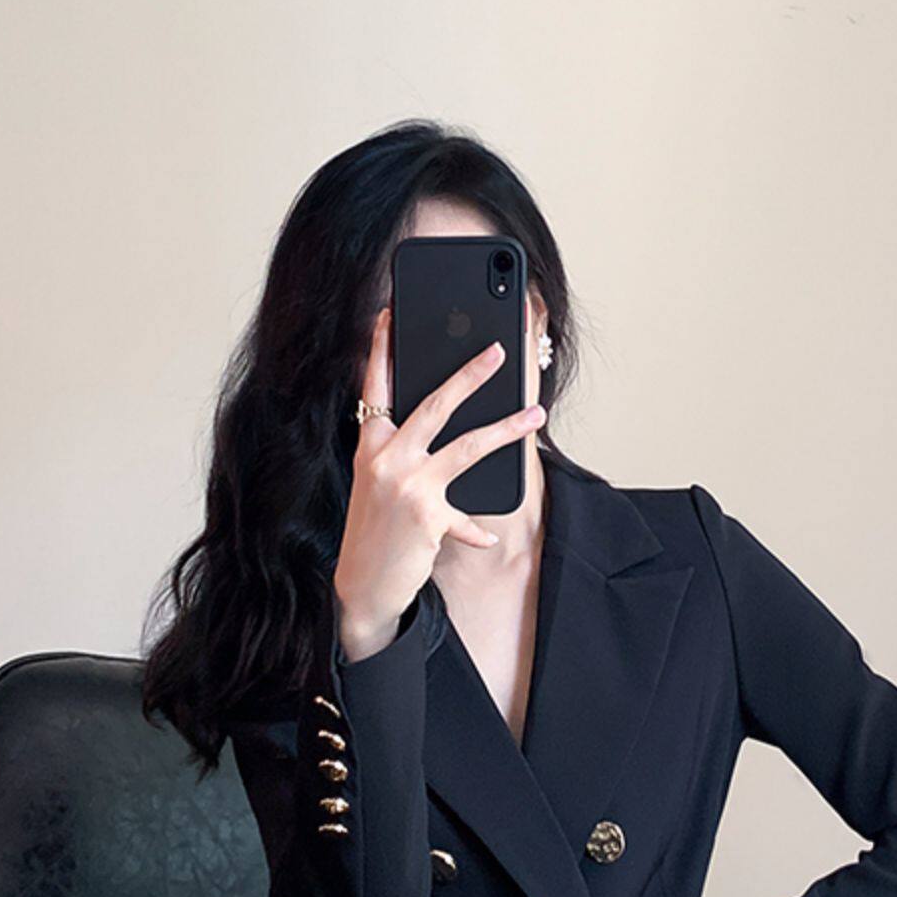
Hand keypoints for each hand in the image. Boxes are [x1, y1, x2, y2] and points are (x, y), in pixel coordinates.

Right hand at [333, 305, 546, 659]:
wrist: (362, 583)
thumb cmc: (375, 529)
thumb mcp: (379, 484)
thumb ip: (403, 453)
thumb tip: (444, 424)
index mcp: (370, 445)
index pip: (375, 387)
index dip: (381, 349)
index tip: (389, 313)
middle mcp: (385, 459)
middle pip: (435, 406)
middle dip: (469, 375)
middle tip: (498, 352)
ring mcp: (407, 486)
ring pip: (467, 446)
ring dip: (506, 428)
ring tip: (535, 413)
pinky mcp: (427, 516)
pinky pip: (466, 517)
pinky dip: (475, 530)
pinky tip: (486, 536)